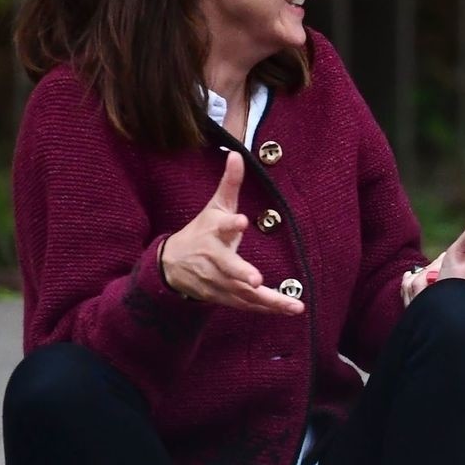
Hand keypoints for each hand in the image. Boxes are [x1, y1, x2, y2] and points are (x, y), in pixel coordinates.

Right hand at [160, 151, 305, 314]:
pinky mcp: (222, 297)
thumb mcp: (214, 207)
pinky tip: (289, 309)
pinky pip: (246, 305)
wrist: (171, 266)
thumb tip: (237, 154)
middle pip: (227, 267)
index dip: (231, 224)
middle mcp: (213, 258)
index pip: (221, 226)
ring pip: (242, 292)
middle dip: (241, 273)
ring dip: (268, 300)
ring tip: (293, 306)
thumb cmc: (201, 232)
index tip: (241, 221)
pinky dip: (266, 308)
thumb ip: (229, 184)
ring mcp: (217, 281)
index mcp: (212, 232)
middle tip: (257, 280)